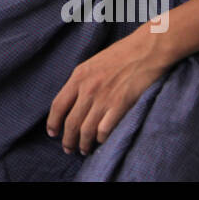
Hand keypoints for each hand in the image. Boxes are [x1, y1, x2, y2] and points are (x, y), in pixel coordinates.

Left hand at [45, 29, 173, 154]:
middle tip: (68, 149)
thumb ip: (82, 81)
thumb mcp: (93, 63)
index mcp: (78, 76)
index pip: (58, 105)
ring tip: (84, 150)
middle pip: (71, 122)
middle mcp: (88, 89)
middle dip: (67, 139)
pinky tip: (101, 142)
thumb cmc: (122, 54)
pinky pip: (105, 130)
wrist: (146, 49)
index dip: (53, 122)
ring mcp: (104, 98)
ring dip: (83, 144)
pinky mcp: (120, 105)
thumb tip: (73, 100)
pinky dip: (101, 139)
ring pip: (86, 130)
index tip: (52, 133)